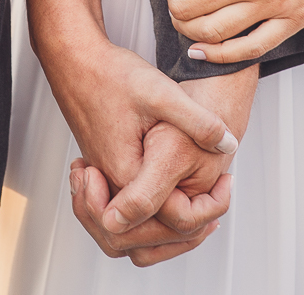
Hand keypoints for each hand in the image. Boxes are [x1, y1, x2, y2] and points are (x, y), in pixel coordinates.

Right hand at [66, 66, 257, 265]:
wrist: (76, 62)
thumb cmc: (110, 75)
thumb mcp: (162, 93)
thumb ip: (197, 121)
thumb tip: (227, 143)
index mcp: (125, 172)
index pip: (161, 224)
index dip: (201, 215)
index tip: (224, 186)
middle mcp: (109, 183)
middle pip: (138, 241)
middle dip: (179, 237)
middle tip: (213, 212)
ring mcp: (101, 179)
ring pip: (126, 232)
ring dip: (159, 232)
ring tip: (196, 211)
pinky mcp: (101, 169)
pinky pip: (121, 211)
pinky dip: (145, 216)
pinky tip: (170, 192)